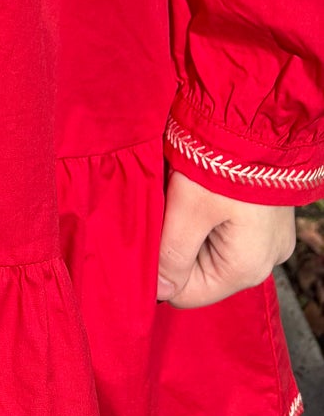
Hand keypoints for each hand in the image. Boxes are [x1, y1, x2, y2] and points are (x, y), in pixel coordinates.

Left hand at [156, 170, 296, 308]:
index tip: (146, 235)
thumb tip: (158, 292)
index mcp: (244, 270)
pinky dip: (207, 214)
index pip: (186, 294)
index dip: (159, 270)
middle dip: (175, 243)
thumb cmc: (223, 164)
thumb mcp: (188, 208)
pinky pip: (228, 230)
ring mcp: (268, 242)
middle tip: (166, 206)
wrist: (260, 121)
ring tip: (182, 193)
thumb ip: (171, 254)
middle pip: (200, 271)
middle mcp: (263, 263)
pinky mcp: (267, 221)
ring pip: (211, 248)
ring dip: (190, 227)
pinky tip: (200, 189)